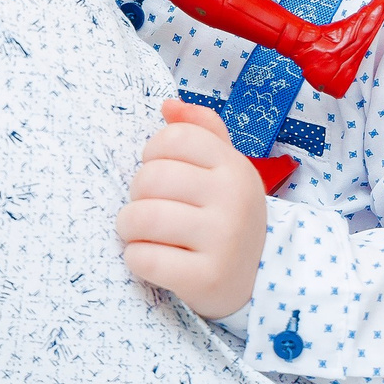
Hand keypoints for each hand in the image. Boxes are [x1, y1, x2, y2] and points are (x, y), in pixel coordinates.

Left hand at [117, 99, 266, 322]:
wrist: (254, 279)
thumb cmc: (226, 217)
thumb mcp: (225, 170)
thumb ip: (201, 131)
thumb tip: (168, 105)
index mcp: (235, 167)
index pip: (174, 137)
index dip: (153, 154)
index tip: (161, 174)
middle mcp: (234, 199)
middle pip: (151, 177)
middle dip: (136, 195)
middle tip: (148, 209)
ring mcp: (223, 239)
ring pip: (142, 218)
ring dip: (129, 228)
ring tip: (140, 234)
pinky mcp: (207, 277)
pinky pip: (145, 258)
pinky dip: (136, 258)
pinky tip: (150, 258)